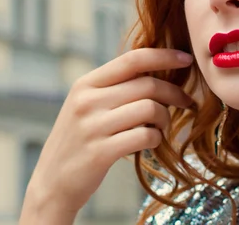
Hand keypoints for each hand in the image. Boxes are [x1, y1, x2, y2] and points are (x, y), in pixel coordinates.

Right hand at [19, 48, 193, 223]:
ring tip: (162, 127)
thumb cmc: (78, 140)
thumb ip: (114, 87)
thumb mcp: (86, 105)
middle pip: (147, 85)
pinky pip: (145, 136)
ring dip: (166, 118)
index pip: (132, 59)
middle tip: (186, 102)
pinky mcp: (101, 152)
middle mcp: (87, 101)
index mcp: (86, 84)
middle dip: (174, 93)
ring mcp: (92, 126)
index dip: (164, 56)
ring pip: (150, 109)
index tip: (186, 59)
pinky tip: (151, 142)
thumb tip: (158, 69)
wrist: (52, 183)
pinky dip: (156, 138)